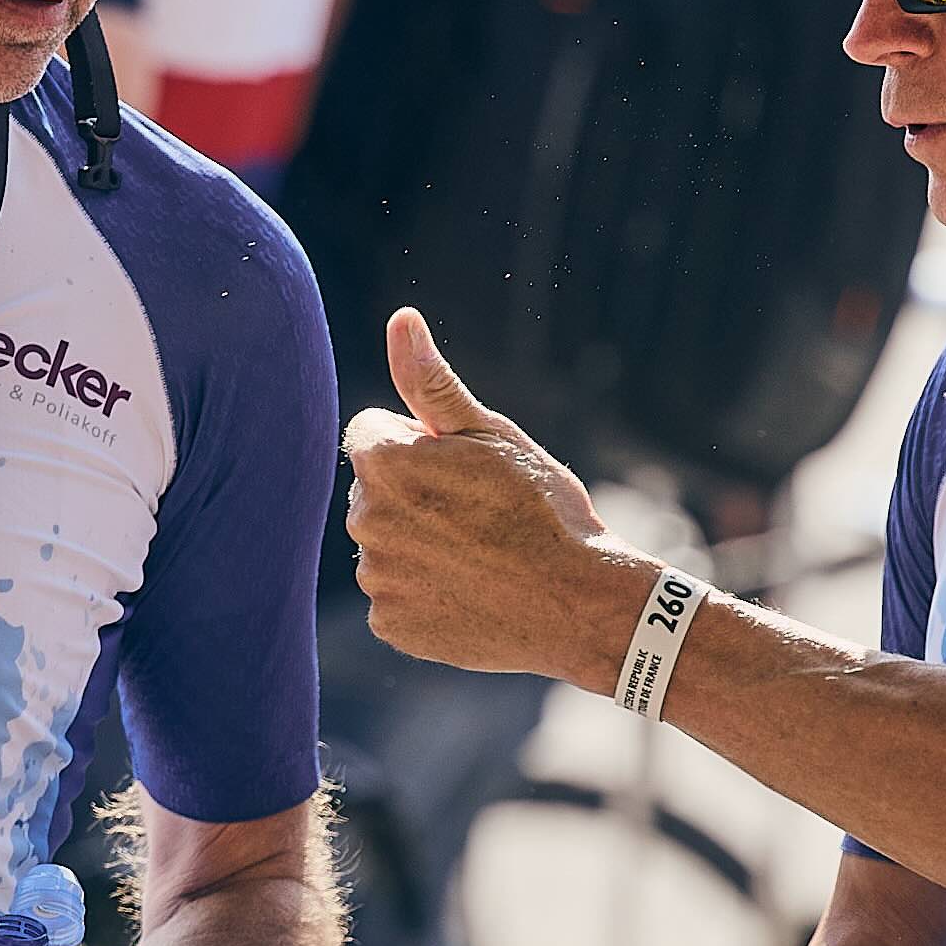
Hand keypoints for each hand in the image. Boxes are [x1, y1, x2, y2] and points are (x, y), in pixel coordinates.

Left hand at [342, 307, 623, 678]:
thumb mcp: (491, 434)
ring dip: (420, 544)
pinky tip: (470, 592)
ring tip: (481, 554)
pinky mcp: (391, 626)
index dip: (421, 444)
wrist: (580, 602)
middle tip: (480, 514)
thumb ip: (431, 382)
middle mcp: (364, 521)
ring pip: (388, 544)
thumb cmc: (543, 508)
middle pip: (376, 491)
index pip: (371, 433)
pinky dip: (425, 594)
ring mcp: (376, 579)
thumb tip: (400, 320)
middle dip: (415, 493)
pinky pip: (396, 597)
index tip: (464, 467)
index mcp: (383, 463)